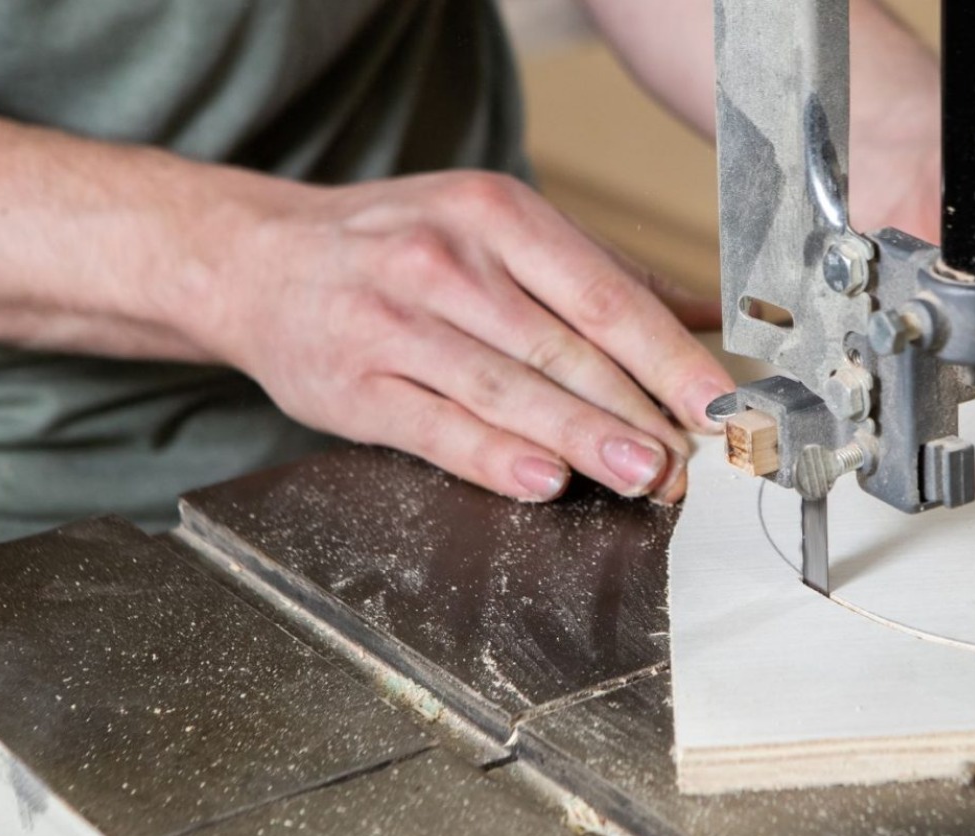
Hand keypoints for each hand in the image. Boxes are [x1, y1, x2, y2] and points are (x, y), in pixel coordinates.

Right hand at [171, 170, 734, 503]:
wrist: (254, 258)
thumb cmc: (398, 247)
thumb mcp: (495, 228)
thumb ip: (599, 272)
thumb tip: (703, 313)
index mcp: (497, 215)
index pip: (604, 294)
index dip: (669, 356)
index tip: (719, 403)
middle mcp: (447, 261)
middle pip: (565, 347)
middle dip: (639, 410)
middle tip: (693, 461)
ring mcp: (394, 322)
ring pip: (508, 388)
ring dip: (584, 437)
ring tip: (645, 475)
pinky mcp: (353, 384)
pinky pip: (435, 426)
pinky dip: (493, 456)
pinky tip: (544, 480)